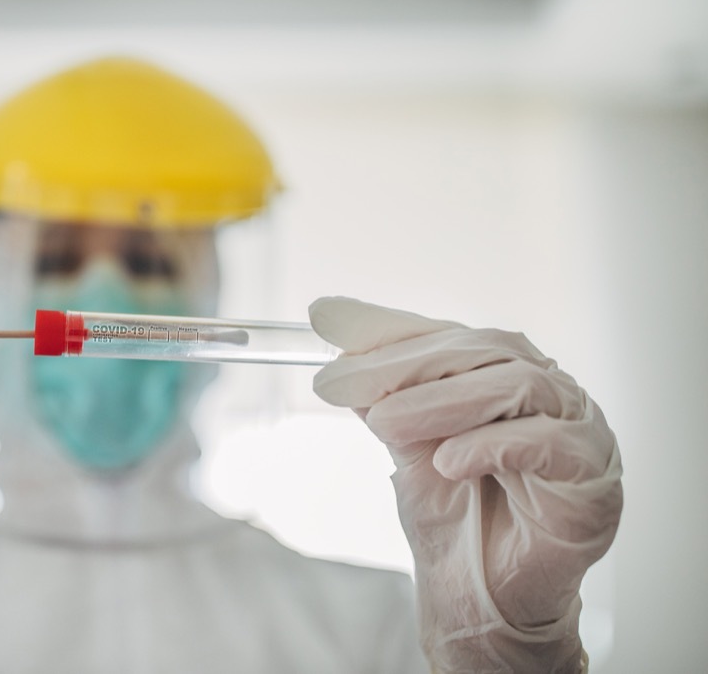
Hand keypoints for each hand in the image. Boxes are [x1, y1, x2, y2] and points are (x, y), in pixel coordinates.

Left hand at [310, 297, 621, 672]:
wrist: (482, 599)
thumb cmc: (454, 519)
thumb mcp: (405, 444)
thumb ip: (382, 392)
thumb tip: (337, 343)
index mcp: (505, 374)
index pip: (449, 334)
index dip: (389, 328)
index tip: (327, 321)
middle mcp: (549, 392)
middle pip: (484, 350)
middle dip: (406, 363)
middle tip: (344, 379)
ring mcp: (579, 428)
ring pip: (517, 385)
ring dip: (441, 400)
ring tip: (384, 422)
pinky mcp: (593, 477)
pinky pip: (548, 442)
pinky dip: (490, 445)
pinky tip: (448, 461)